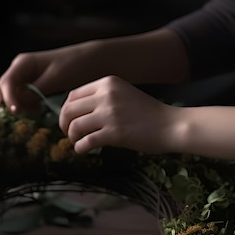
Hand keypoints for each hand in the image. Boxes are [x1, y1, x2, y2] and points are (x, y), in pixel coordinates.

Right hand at [0, 43, 97, 112]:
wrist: (94, 61)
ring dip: (16, 107)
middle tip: (17, 119)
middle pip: (1, 89)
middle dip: (5, 104)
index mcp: (23, 63)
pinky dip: (25, 108)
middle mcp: (20, 70)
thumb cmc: (76, 65)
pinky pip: (23, 100)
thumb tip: (17, 103)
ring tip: (31, 116)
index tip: (16, 113)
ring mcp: (26, 79)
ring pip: (11, 96)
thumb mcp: (56, 78)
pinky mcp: (35, 88)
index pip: (6, 83)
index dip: (8, 99)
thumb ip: (36, 90)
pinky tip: (37, 114)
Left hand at [59, 76, 179, 154]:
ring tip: (77, 142)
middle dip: (63, 123)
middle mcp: (106, 95)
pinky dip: (80, 148)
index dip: (66, 109)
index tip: (69, 120)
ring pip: (74, 126)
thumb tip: (77, 111)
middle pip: (69, 110)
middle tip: (68, 133)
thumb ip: (103, 97)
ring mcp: (109, 114)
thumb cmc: (148, 113)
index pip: (73, 95)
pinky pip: (86, 142)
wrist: (171, 125)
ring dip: (72, 137)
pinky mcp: (114, 133)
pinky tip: (83, 151)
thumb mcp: (124, 94)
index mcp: (107, 83)